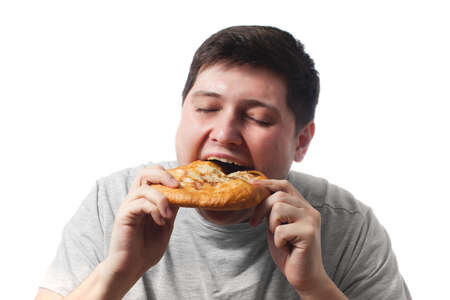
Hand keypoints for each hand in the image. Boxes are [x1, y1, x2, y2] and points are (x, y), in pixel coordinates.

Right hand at [103, 165, 178, 286]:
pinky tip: (160, 221)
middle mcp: (134, 199)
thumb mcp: (165, 225)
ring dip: (162, 199)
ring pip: (145, 188)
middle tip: (177, 186)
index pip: (153, 175)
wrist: (131, 268)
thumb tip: (183, 193)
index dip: (168, 175)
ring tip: (168, 217)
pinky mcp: (124, 215)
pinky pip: (141, 203)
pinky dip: (155, 209)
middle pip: (145, 172)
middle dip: (163, 176)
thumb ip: (171, 209)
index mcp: (144, 199)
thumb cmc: (146, 249)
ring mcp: (128, 206)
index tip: (183, 184)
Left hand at [250, 179, 334, 297]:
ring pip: (278, 209)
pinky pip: (280, 230)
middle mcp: (310, 210)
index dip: (267, 183)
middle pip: (278, 196)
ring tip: (280, 239)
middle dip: (261, 209)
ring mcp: (311, 221)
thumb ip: (273, 212)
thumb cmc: (289, 252)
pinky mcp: (309, 233)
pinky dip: (277, 241)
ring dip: (272, 226)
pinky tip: (286, 248)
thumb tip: (258, 194)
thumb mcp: (277, 227)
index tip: (251, 184)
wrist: (305, 277)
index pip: (285, 185)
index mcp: (303, 207)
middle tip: (255, 224)